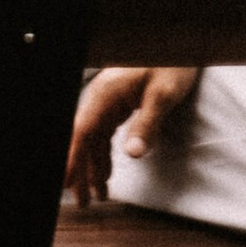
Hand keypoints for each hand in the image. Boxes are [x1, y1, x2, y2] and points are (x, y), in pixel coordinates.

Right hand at [66, 65, 197, 206]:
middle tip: (83, 202)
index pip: (82, 131)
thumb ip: (147, 124)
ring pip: (93, 141)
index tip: (65, 182)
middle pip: (83, 139)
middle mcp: (102, 98)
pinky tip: (107, 176)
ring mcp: (109, 102)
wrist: (180, 44)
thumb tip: (133, 154)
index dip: (72, 158)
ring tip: (95, 197)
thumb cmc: (171, 63)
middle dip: (80, 171)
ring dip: (93, 168)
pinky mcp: (119, 105)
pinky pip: (105, 136)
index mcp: (106, 94)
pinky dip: (104, 157)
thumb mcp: (163, 94)